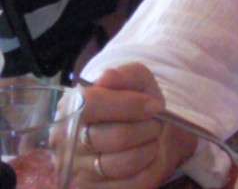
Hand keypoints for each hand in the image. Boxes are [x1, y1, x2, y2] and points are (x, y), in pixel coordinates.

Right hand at [71, 63, 196, 188]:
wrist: (149, 132)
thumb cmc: (138, 103)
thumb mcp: (137, 80)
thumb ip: (125, 75)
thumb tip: (107, 78)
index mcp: (72, 107)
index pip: (91, 104)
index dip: (128, 105)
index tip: (153, 105)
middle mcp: (66, 141)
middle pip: (114, 137)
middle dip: (146, 128)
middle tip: (154, 123)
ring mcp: (78, 170)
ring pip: (124, 163)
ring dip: (149, 148)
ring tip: (151, 138)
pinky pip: (132, 184)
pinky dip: (148, 168)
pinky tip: (146, 157)